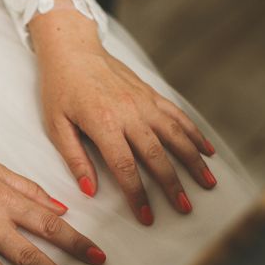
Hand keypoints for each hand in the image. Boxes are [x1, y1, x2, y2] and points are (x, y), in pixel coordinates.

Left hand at [32, 11, 217, 224]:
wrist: (72, 48)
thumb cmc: (60, 88)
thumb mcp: (56, 126)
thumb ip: (74, 159)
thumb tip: (89, 191)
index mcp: (103, 124)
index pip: (125, 168)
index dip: (138, 195)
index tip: (147, 216)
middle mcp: (129, 113)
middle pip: (157, 156)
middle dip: (173, 184)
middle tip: (185, 207)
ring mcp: (144, 102)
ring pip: (176, 135)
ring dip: (193, 161)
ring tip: (208, 183)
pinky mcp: (151, 94)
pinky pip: (178, 115)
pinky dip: (195, 133)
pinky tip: (207, 150)